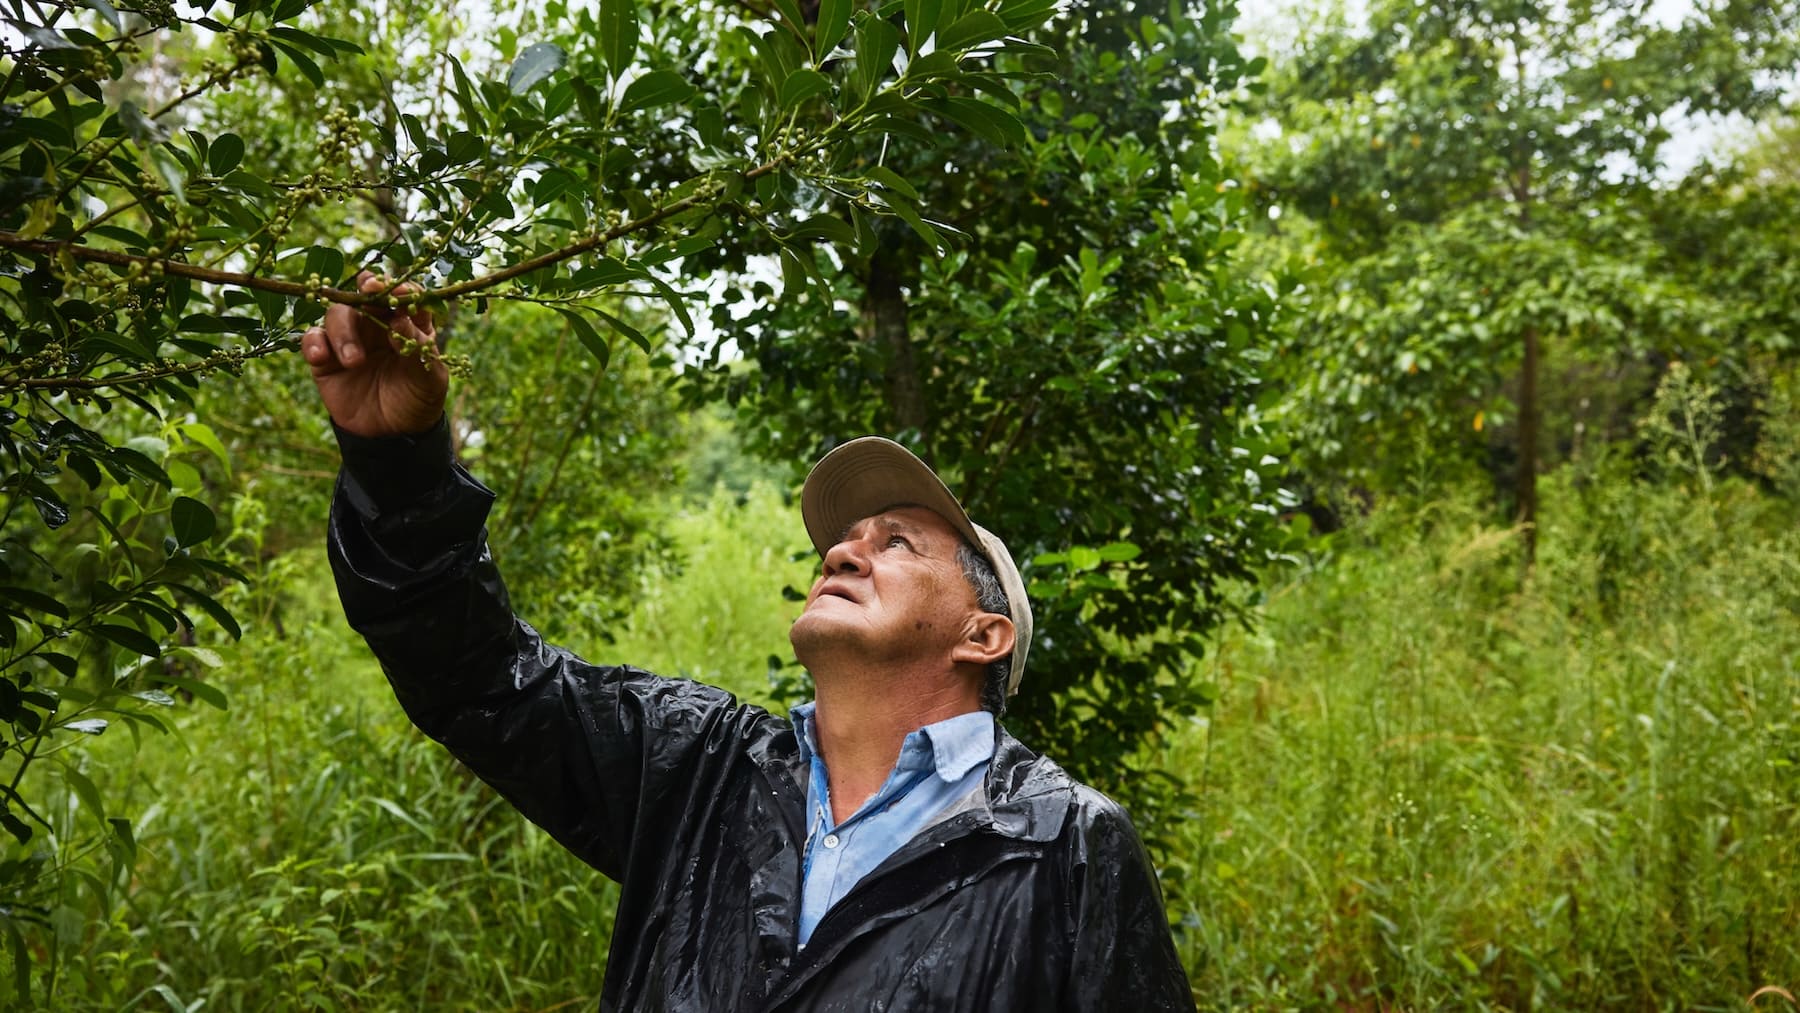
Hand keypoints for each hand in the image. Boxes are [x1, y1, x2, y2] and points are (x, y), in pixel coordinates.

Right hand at [301, 271, 449, 437]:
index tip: (394, 291)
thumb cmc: (417, 401)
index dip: (399, 287)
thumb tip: (400, 319)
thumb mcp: (429, 379)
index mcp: (409, 324)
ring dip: (343, 332)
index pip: (405, 295)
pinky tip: (321, 357)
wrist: (392, 436)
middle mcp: (378, 325)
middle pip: (365, 297)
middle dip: (364, 294)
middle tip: (367, 298)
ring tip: (354, 361)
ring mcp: (350, 339)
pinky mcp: (326, 358)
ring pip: (338, 315)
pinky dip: (313, 343)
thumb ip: (419, 349)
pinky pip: (312, 338)